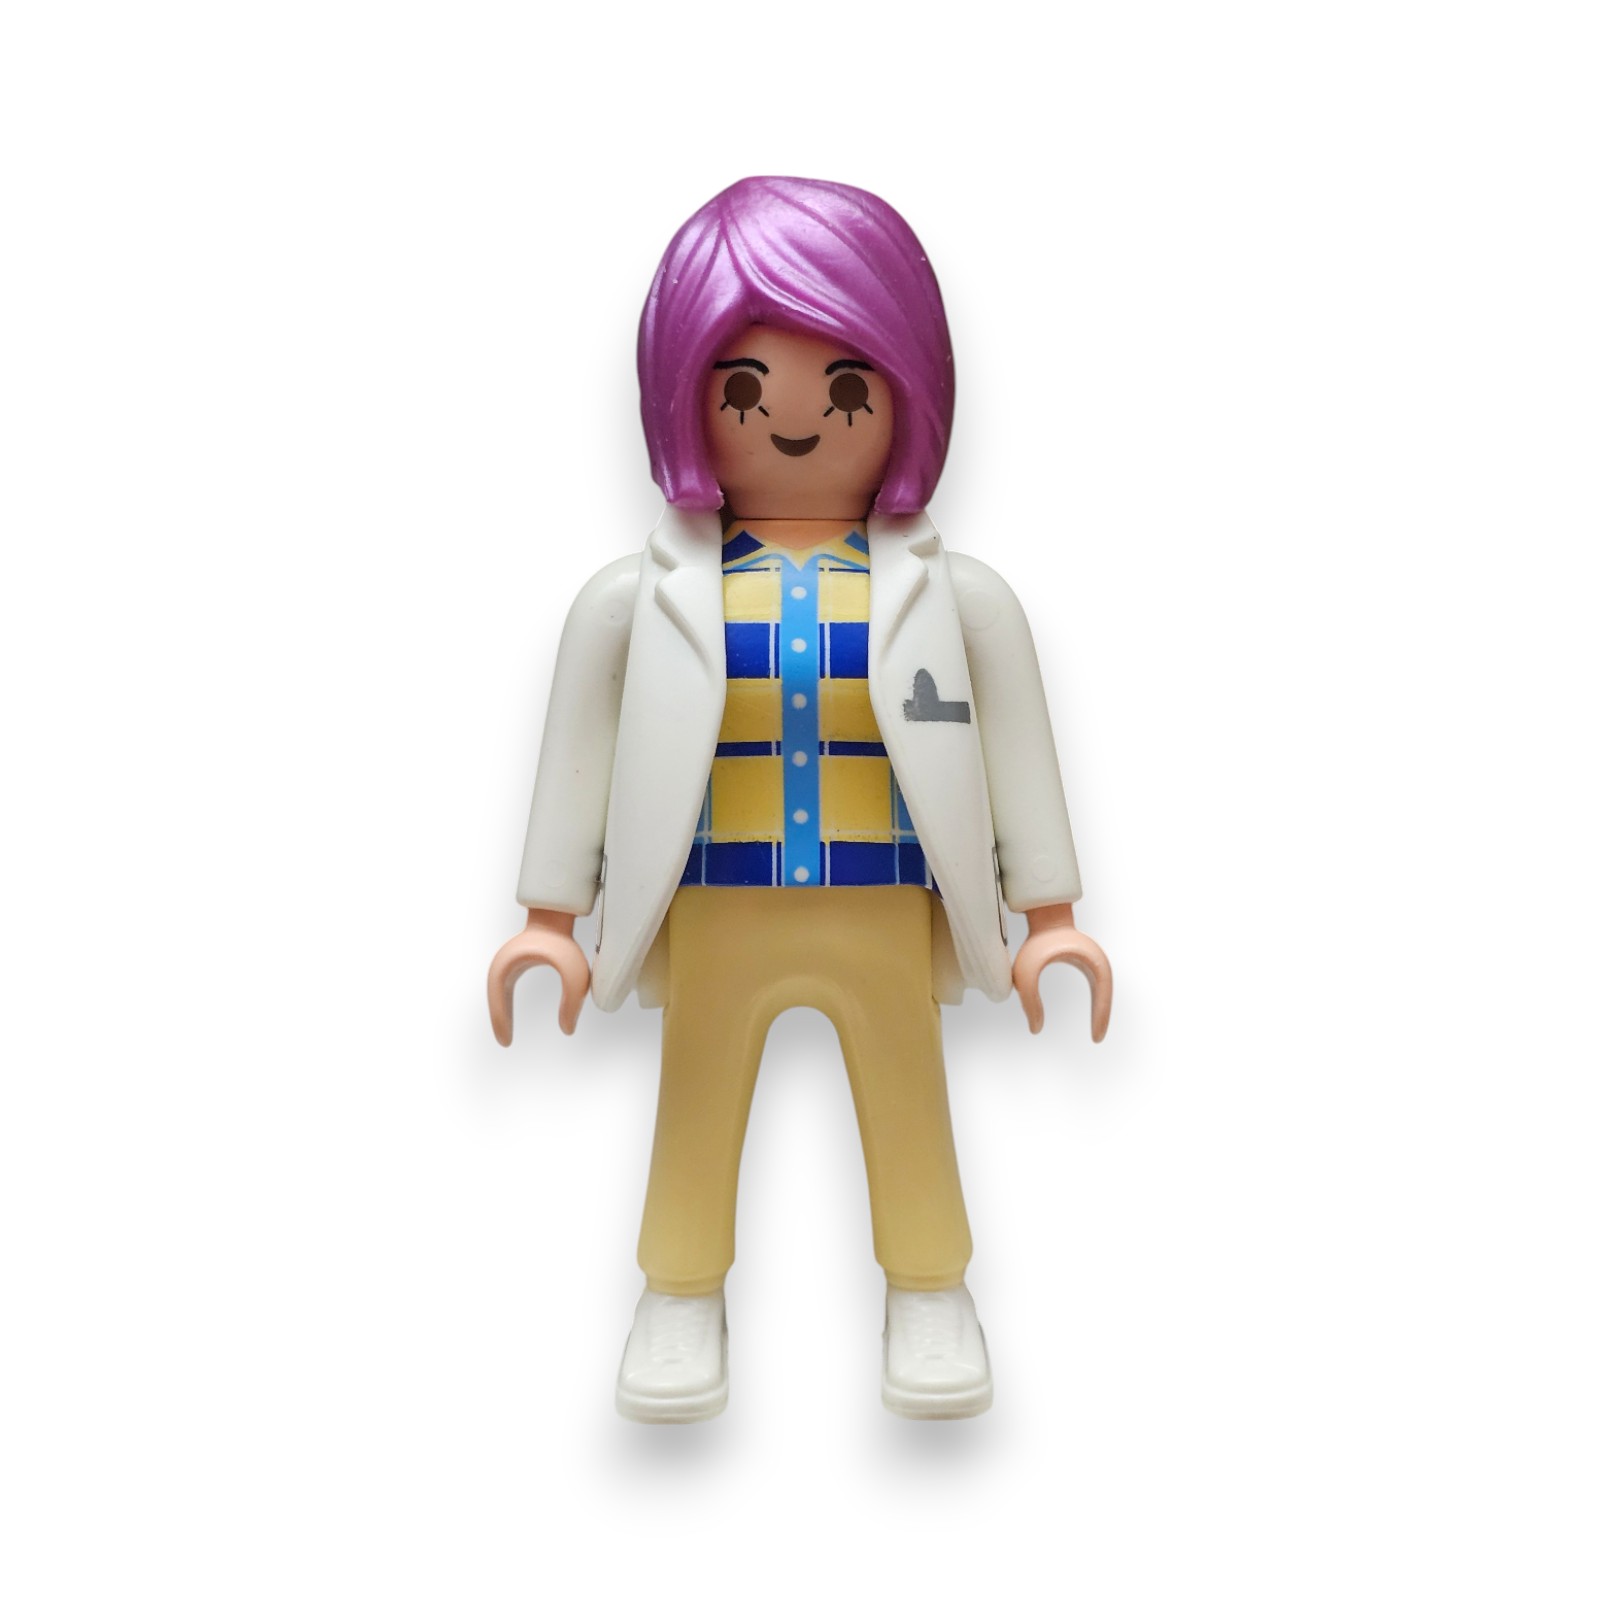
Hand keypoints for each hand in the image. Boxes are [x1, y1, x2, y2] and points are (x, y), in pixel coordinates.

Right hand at [487, 909, 590, 1044]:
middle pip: (495, 999)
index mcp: (509, 967)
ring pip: (498, 995)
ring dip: (500, 1013)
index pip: (500, 1001)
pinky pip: (504, 989)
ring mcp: (507, 963)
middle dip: (499, 1021)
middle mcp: (503, 965)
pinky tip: (510, 1019)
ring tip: (506, 1036)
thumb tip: (568, 1030)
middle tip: (505, 1043)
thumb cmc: (564, 942)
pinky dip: (504, 1005)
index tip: (506, 1043)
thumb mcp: (575, 974)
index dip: (501, 1022)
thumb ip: (573, 1002)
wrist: (556, 914)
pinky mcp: (515, 963)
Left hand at [1011, 903, 1111, 1041]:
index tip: (1096, 1038)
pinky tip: (1092, 1017)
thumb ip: (1029, 1001)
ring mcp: (1094, 962)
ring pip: (1103, 993)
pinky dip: (1096, 1003)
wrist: (1045, 915)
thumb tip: (1035, 1030)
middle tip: (1097, 1039)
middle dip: (1102, 1018)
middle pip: (1105, 996)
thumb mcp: (1026, 973)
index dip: (1100, 1018)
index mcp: (1091, 963)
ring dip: (1101, 1011)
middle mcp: (1097, 963)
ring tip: (1096, 1033)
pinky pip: (1097, 988)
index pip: (1102, 997)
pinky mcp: (1087, 963)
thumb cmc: (1036, 941)